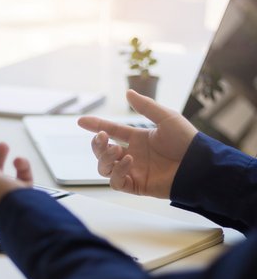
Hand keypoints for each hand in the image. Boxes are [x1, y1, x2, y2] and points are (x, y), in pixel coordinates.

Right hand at [78, 90, 197, 197]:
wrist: (198, 165)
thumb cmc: (186, 141)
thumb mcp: (166, 118)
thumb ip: (146, 107)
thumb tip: (128, 92)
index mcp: (137, 138)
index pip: (111, 131)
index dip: (95, 126)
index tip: (81, 121)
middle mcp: (131, 155)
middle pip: (102, 152)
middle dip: (97, 145)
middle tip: (103, 138)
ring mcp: (132, 171)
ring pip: (104, 168)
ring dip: (105, 158)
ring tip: (117, 151)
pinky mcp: (136, 186)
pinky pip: (116, 182)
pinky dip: (117, 172)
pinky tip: (128, 161)